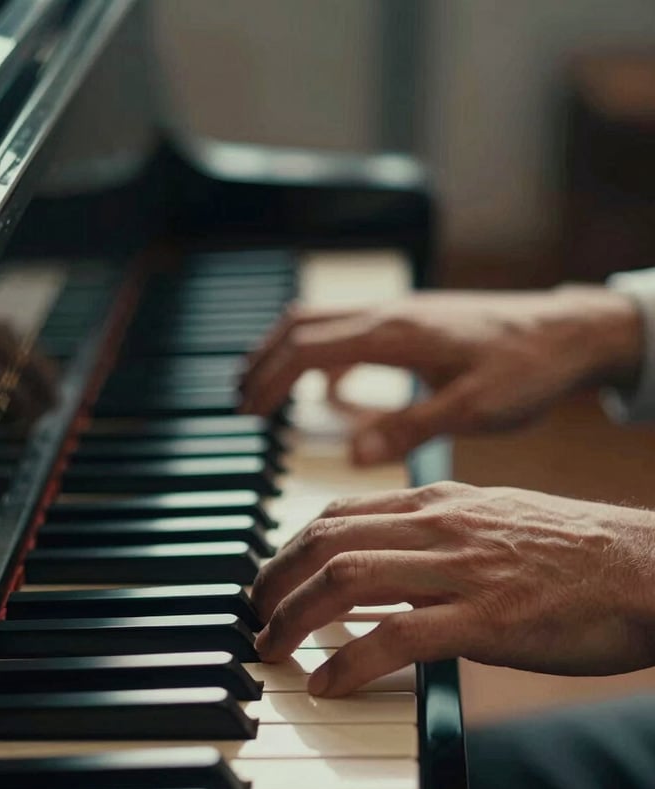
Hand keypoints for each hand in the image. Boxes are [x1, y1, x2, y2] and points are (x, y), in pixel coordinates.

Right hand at [240, 287, 642, 464]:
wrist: (571, 332)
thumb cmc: (529, 369)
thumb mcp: (472, 408)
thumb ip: (409, 428)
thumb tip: (351, 454)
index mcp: (396, 333)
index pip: (308, 348)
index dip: (269, 380)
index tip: (246, 414)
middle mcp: (390, 313)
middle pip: (302, 325)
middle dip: (263, 362)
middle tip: (239, 404)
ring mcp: (401, 312)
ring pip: (322, 321)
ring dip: (286, 352)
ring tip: (265, 391)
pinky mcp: (414, 321)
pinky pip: (350, 328)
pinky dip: (322, 353)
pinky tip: (327, 387)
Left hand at [252, 481, 654, 695]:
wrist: (650, 569)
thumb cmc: (579, 553)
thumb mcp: (499, 522)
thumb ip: (440, 535)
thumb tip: (393, 559)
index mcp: (443, 502)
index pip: (340, 512)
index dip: (291, 546)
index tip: (271, 577)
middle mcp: (442, 526)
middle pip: (326, 541)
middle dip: (274, 580)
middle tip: (253, 615)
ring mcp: (462, 570)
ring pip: (345, 580)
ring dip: (292, 618)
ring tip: (269, 649)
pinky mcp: (486, 619)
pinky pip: (393, 638)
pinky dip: (346, 662)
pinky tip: (325, 685)